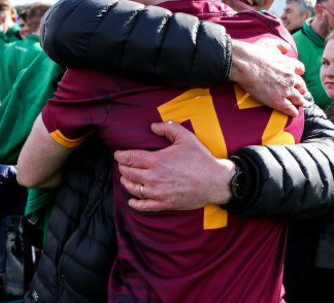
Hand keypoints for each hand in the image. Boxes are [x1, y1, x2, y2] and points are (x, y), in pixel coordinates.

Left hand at [114, 121, 235, 211]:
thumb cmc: (201, 159)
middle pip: (128, 173)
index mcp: (156, 161)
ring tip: (125, 178)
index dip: (120, 156)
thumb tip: (152, 126)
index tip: (118, 154)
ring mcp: (158, 193)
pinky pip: (144, 206)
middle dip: (122, 167)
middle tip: (122, 164)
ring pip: (133, 189)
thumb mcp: (186, 137)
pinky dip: (135, 203)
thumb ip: (168, 128)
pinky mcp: (164, 204)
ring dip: (126, 182)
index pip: (129, 158)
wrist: (215, 181)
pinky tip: (132, 200)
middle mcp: (153, 178)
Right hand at [229, 38, 305, 116]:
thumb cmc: (255, 53)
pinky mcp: (278, 101)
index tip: (297, 75)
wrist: (245, 64)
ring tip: (299, 104)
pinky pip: (290, 109)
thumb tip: (287, 48)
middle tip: (300, 93)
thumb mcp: (269, 43)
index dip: (298, 73)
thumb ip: (280, 45)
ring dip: (299, 102)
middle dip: (301, 90)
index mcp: (289, 64)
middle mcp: (291, 77)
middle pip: (302, 86)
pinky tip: (293, 113)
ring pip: (298, 99)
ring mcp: (286, 90)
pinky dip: (293, 112)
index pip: (300, 70)